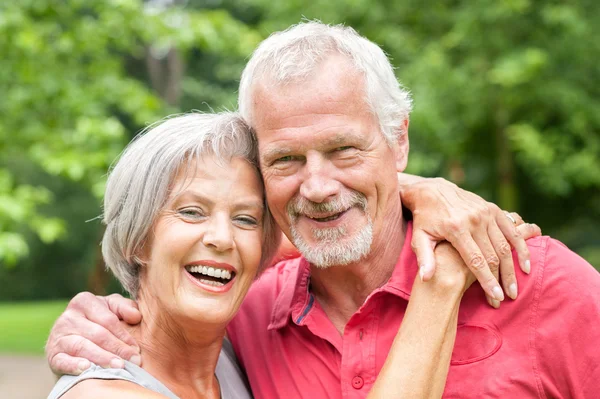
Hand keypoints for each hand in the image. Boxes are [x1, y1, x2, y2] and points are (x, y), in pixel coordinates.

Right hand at [45, 292, 141, 375]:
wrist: (71, 342)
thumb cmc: (99, 321)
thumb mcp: (112, 308)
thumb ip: (125, 307)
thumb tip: (136, 316)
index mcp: (84, 301)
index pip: (109, 320)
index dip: (124, 335)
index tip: (137, 349)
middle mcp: (69, 316)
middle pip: (98, 334)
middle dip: (118, 348)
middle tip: (133, 361)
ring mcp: (58, 335)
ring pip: (82, 346)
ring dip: (102, 358)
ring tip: (118, 367)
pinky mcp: (52, 354)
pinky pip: (62, 360)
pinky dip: (74, 365)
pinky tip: (87, 369)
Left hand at [399, 174, 540, 306]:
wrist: (432, 191)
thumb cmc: (425, 219)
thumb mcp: (419, 237)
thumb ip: (424, 258)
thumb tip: (426, 278)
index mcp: (456, 228)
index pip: (476, 260)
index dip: (487, 280)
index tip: (496, 297)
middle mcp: (474, 220)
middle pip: (494, 255)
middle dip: (502, 279)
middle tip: (508, 297)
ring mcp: (486, 213)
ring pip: (505, 245)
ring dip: (513, 268)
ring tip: (516, 287)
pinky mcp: (493, 209)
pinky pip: (512, 231)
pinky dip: (521, 247)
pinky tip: (525, 264)